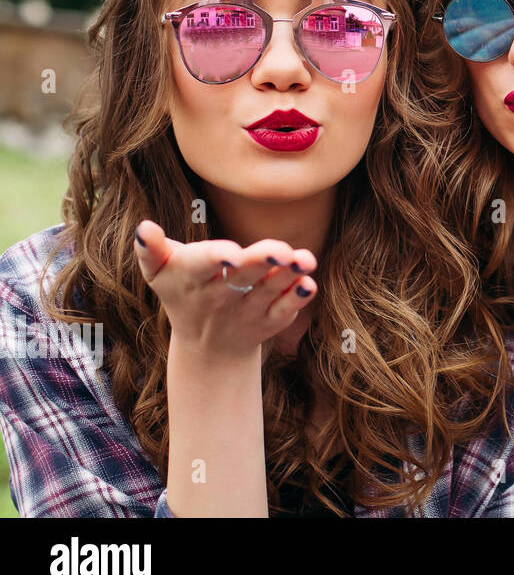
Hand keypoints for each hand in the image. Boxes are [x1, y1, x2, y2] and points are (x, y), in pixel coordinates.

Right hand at [134, 219, 318, 360]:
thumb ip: (151, 250)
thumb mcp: (161, 273)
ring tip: (305, 259)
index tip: (232, 252)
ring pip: (268, 291)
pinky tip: (309, 283)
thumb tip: (143, 227)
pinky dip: (297, 299)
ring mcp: (248, 310)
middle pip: (241, 277)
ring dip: (287, 276)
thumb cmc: (184, 291)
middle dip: (260, 262)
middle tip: (281, 250)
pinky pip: (285, 310)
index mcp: (191, 279)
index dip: (216, 258)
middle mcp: (221, 297)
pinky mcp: (271, 320)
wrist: (207, 346)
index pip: (202, 266)